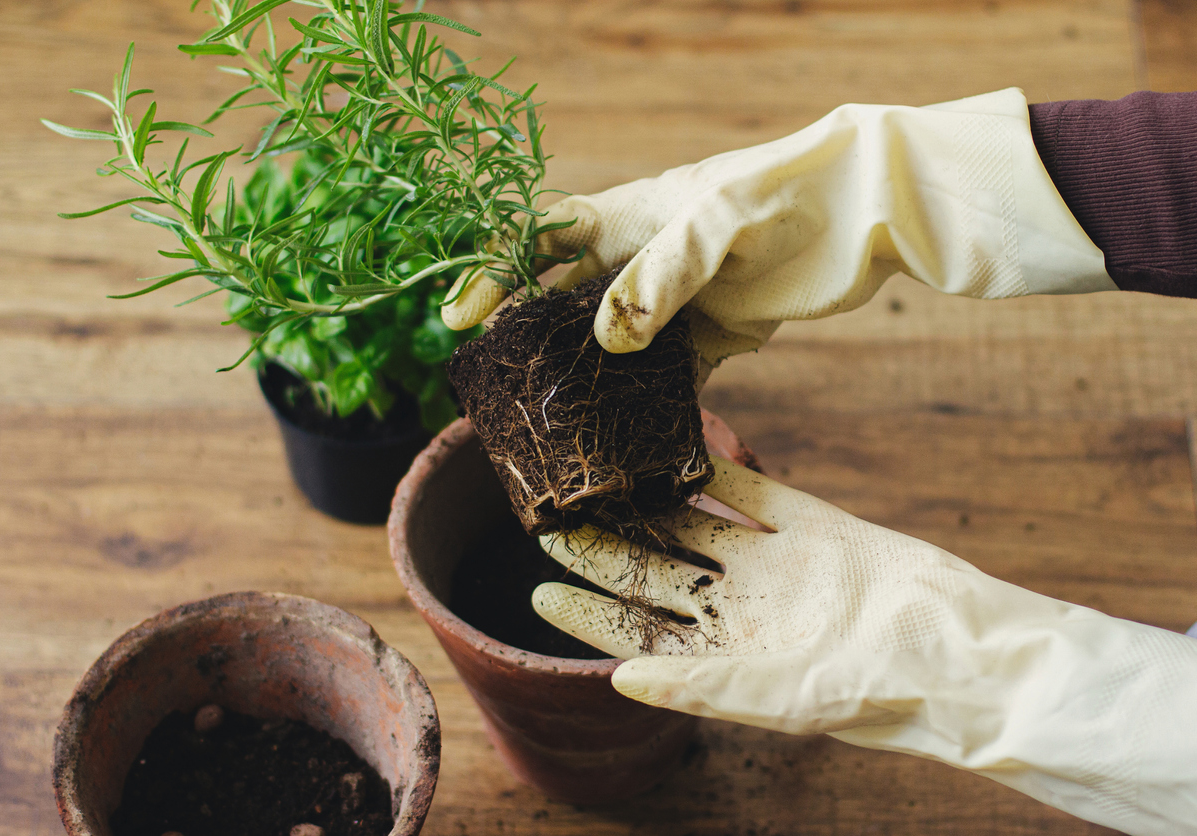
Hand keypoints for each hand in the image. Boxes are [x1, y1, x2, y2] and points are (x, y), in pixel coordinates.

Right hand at [444, 88, 1113, 364]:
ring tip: (555, 429)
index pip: (539, 243)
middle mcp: (640, 263)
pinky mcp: (715, 337)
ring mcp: (675, 304)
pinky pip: (670, 378)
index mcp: (626, 218)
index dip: (493, 275)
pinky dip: (650, 408)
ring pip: (613, 349)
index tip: (458, 320)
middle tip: (498, 392)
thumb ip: (660, 275)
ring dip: (587, 384)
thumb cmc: (783, 193)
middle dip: (529, 344)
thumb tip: (608, 339)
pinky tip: (632, 442)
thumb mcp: (716, 222)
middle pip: (565, 305)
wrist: (864, 211)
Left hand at [534, 456, 1196, 835]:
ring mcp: (778, 567)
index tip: (538, 593)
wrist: (959, 650)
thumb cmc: (871, 693)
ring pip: (695, 530)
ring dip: (647, 509)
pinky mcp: (816, 527)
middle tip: (550, 522)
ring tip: (598, 483)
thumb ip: (696, 685)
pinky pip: (754, 493)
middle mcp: (745, 612)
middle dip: (604, 553)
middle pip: (657, 576)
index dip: (589, 616)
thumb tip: (617, 681)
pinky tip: (674, 450)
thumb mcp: (774, 697)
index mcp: (728, 658)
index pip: (640, 636)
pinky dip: (716, 471)